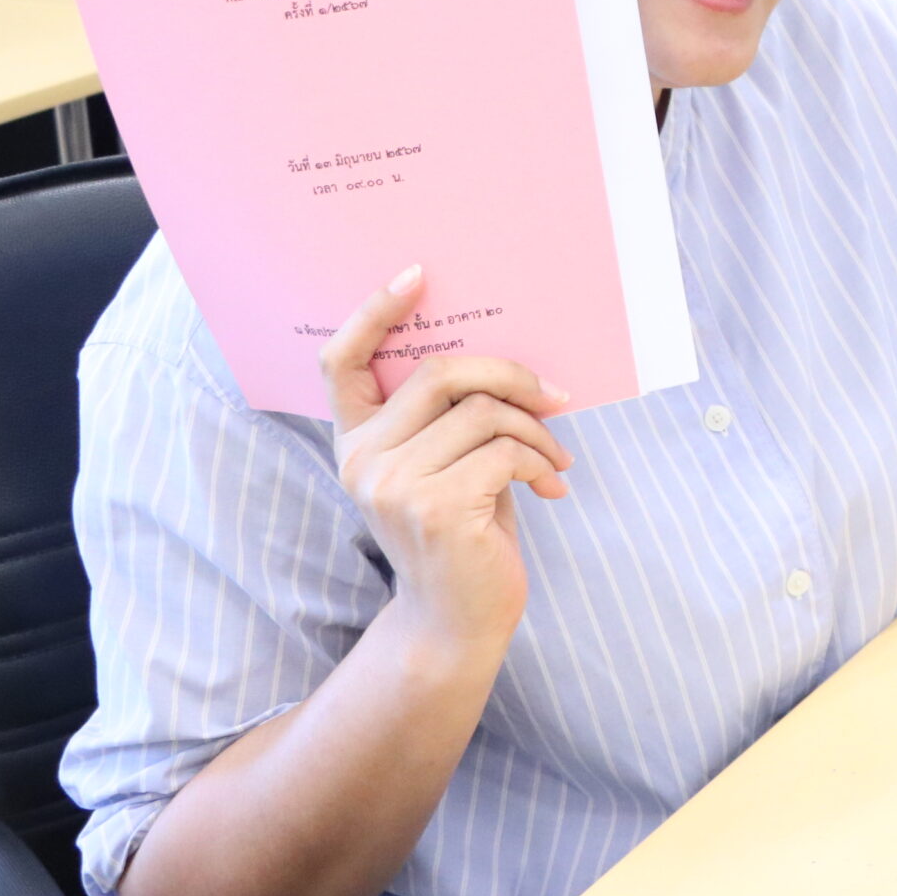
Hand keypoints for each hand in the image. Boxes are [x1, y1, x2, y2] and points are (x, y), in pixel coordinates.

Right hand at [322, 266, 574, 650]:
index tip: (416, 274)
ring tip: (555, 458)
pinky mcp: (434, 507)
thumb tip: (509, 366)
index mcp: (356, 440)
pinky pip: (505, 451)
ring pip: (482, 411)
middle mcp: (362, 458)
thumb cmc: (462, 533)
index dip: (372, 312)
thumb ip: (449, 419)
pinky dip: (540, 463)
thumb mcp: (445, 466)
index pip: (341, 362)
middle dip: (510, 375)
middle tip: (555, 395)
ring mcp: (392, 483)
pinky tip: (551, 488)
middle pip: (441, 372)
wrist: (458, 621)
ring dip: (535, 429)